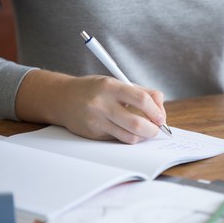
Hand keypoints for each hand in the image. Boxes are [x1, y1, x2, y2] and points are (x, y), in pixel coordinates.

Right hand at [16, 70, 166, 143]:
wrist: (62, 98)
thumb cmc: (95, 89)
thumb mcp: (116, 82)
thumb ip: (141, 92)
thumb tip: (160, 109)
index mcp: (111, 87)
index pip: (142, 99)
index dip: (156, 111)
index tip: (161, 117)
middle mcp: (102, 104)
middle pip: (137, 124)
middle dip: (152, 130)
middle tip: (156, 129)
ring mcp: (97, 121)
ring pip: (129, 137)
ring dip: (142, 136)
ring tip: (144, 131)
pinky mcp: (94, 134)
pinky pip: (118, 140)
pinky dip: (127, 137)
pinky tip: (125, 130)